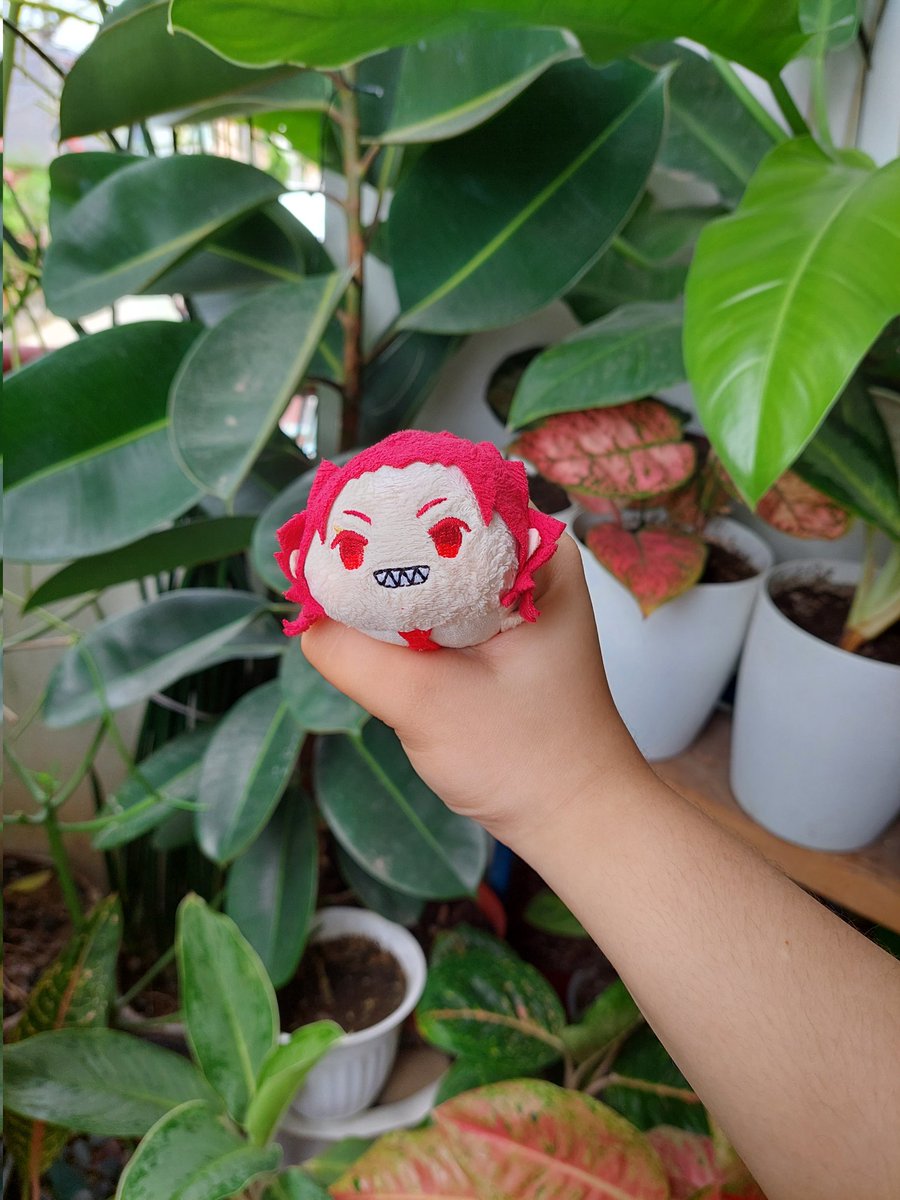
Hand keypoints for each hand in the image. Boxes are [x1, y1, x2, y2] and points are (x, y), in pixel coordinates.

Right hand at [300, 533, 648, 844]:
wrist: (572, 816)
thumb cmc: (525, 759)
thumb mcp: (425, 703)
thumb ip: (355, 655)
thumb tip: (305, 619)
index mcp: (538, 551)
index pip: (445, 498)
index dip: (380, 506)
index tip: (324, 526)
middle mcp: (529, 560)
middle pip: (432, 530)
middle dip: (373, 546)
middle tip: (312, 559)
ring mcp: (511, 597)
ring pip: (428, 570)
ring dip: (382, 585)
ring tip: (324, 586)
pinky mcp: (493, 630)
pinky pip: (435, 604)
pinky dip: (398, 616)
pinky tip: (359, 626)